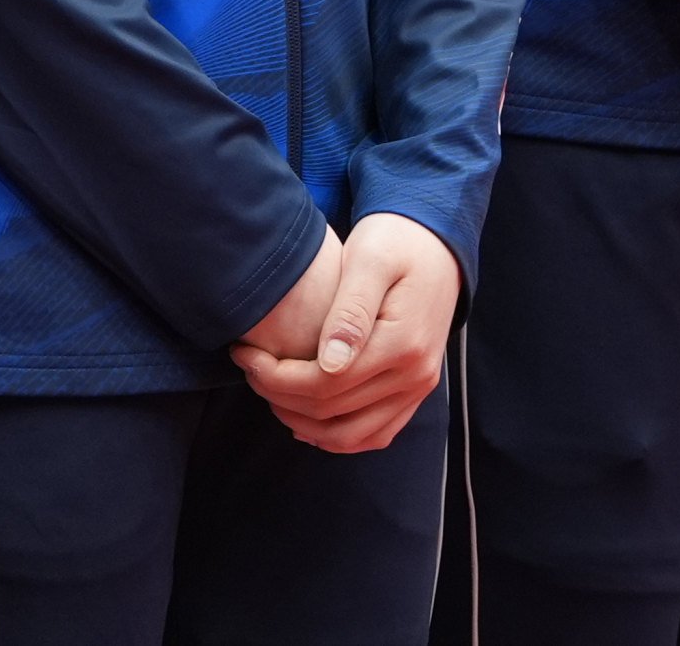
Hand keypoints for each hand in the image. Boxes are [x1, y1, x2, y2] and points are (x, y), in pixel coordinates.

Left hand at [231, 215, 460, 453]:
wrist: (436, 246)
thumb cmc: (395, 242)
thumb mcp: (369, 261)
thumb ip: (350, 311)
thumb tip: (328, 364)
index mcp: (402, 344)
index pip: (326, 383)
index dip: (276, 377)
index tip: (243, 353)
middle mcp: (415, 377)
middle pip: (332, 412)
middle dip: (279, 395)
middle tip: (248, 366)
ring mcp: (417, 389)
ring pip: (352, 436)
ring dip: (303, 422)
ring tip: (269, 390)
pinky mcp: (414, 392)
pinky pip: (374, 434)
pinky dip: (336, 435)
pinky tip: (303, 417)